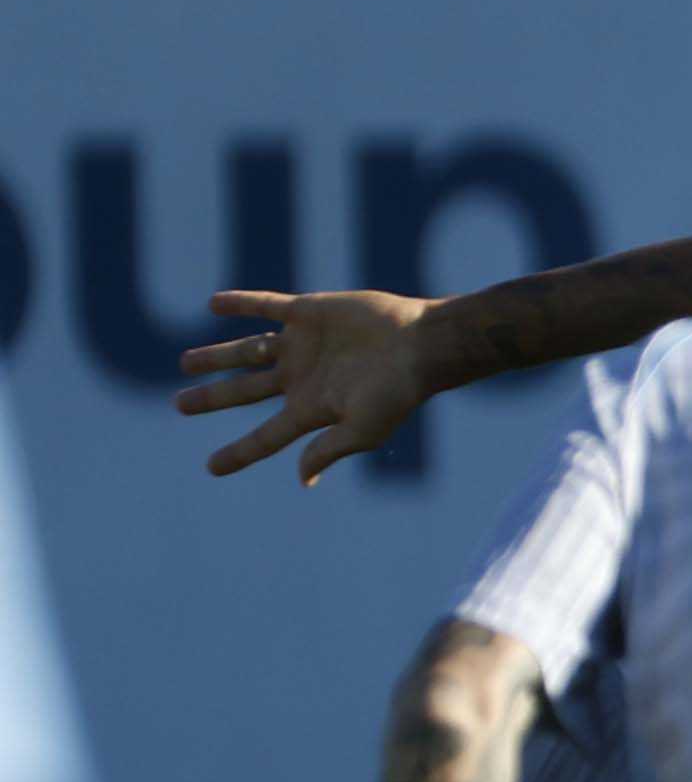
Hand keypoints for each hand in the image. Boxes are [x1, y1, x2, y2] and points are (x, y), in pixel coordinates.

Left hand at [183, 289, 446, 483]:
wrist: (423, 343)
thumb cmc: (398, 391)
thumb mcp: (364, 429)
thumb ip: (329, 449)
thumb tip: (301, 477)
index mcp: (311, 410)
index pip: (265, 437)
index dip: (238, 453)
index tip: (210, 468)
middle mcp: (302, 378)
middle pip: (246, 392)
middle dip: (212, 398)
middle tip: (179, 405)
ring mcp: (303, 345)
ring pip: (248, 352)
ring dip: (217, 356)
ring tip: (185, 364)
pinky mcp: (310, 313)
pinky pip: (268, 306)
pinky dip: (242, 303)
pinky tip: (214, 304)